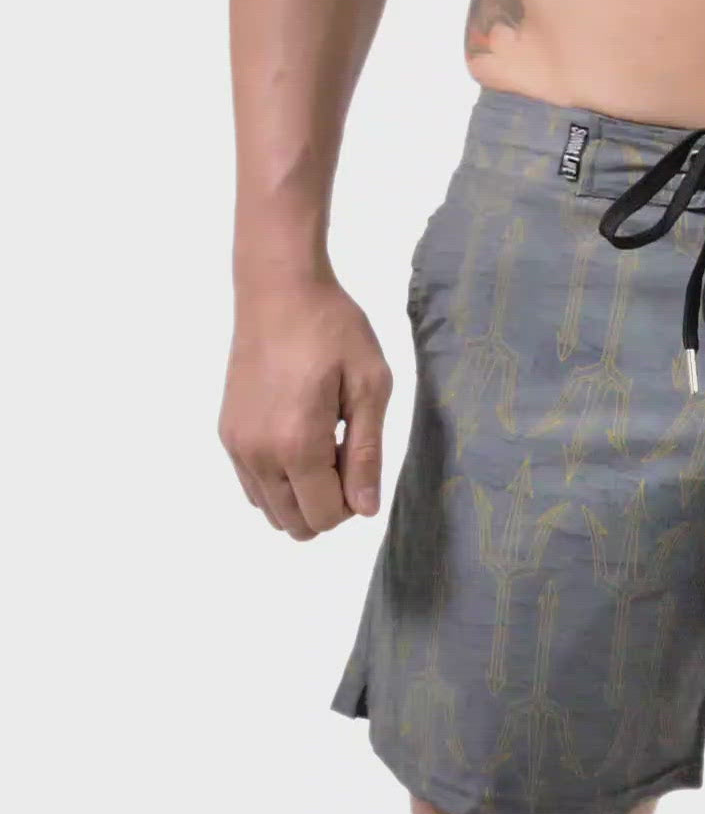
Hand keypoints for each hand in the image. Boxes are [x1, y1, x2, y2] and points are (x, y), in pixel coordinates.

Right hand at [219, 274, 392, 540]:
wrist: (278, 290)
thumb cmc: (334, 330)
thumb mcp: (369, 387)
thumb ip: (366, 453)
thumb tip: (364, 510)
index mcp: (296, 444)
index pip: (325, 515)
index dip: (353, 502)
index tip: (361, 458)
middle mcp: (257, 454)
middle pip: (295, 523)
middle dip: (328, 504)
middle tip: (346, 453)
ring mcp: (236, 445)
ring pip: (271, 510)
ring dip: (303, 494)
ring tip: (325, 444)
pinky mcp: (226, 433)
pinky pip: (253, 486)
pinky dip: (280, 481)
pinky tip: (300, 439)